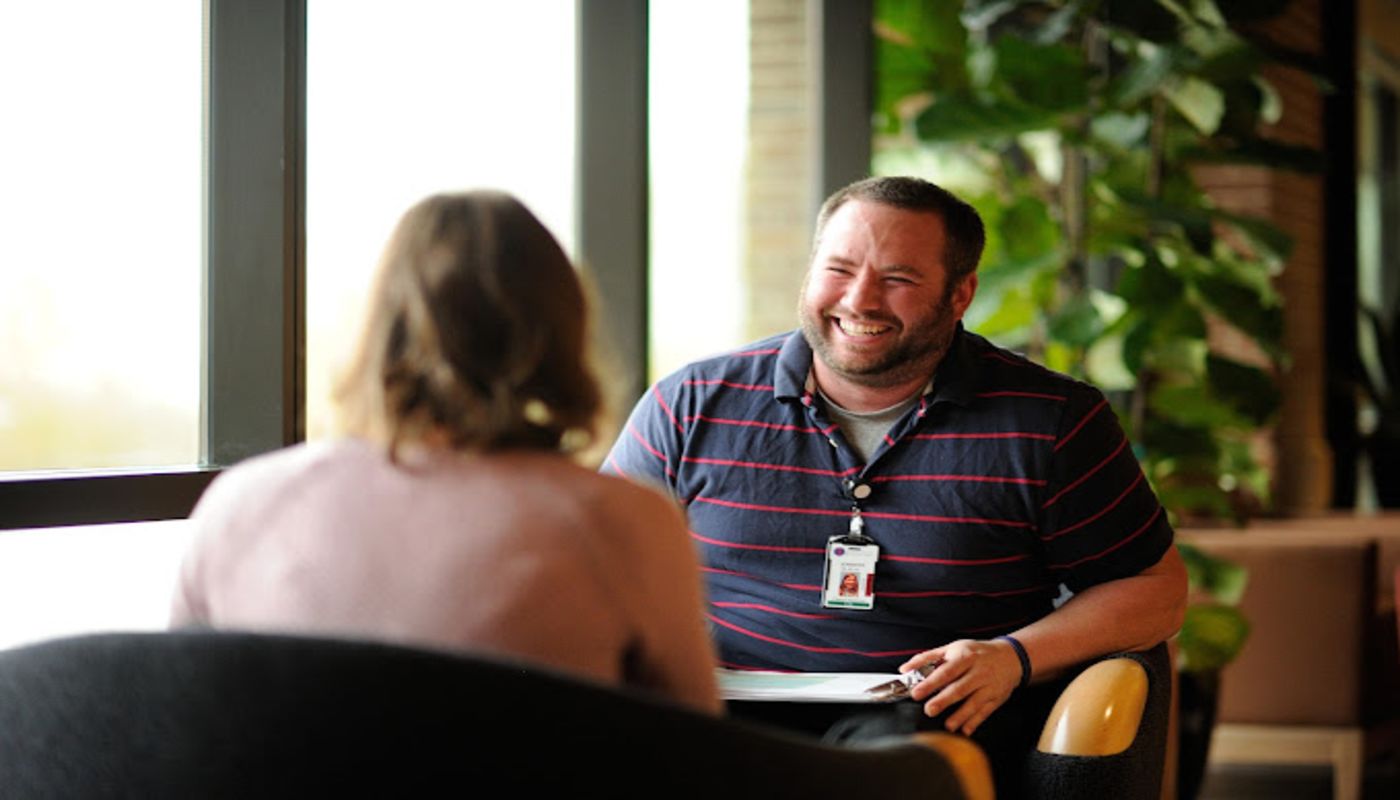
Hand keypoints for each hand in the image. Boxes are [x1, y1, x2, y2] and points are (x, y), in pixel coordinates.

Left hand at [899, 638, 1023, 735]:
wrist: (1010, 656)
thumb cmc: (976, 652)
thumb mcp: (953, 648)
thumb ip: (928, 657)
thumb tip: (905, 668)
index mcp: (965, 657)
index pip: (946, 672)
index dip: (931, 683)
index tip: (917, 692)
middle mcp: (978, 672)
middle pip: (959, 688)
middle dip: (943, 700)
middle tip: (929, 710)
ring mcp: (989, 686)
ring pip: (974, 702)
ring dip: (961, 715)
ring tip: (948, 725)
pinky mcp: (996, 698)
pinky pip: (985, 712)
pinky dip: (975, 722)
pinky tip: (965, 730)